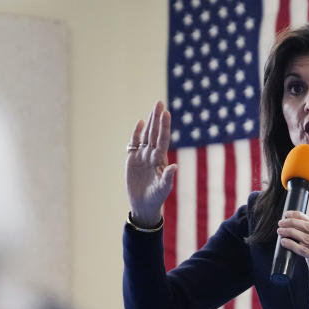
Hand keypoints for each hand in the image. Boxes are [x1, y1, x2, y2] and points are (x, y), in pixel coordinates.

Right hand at [126, 101, 176, 226]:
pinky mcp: (132, 160)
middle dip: (157, 118)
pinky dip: (136, 134)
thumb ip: (168, 177)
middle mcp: (152, 155)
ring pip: (146, 135)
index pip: (163, 139)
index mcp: (161, 160)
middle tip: (159, 102)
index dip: (164, 126)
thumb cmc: (156, 198)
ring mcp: (143, 156)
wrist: (144, 205)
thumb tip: (175, 167)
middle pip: (155, 133)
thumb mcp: (163, 189)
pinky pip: (134, 144)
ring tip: (153, 108)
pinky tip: (140, 123)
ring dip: (149, 122)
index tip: (166, 113)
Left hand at [277, 211, 308, 304]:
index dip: (298, 216)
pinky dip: (292, 245)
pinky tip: (285, 242)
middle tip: (281, 223)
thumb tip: (293, 230)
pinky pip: (303, 250)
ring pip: (305, 237)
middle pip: (308, 226)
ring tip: (280, 231)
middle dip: (292, 222)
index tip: (287, 214)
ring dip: (290, 232)